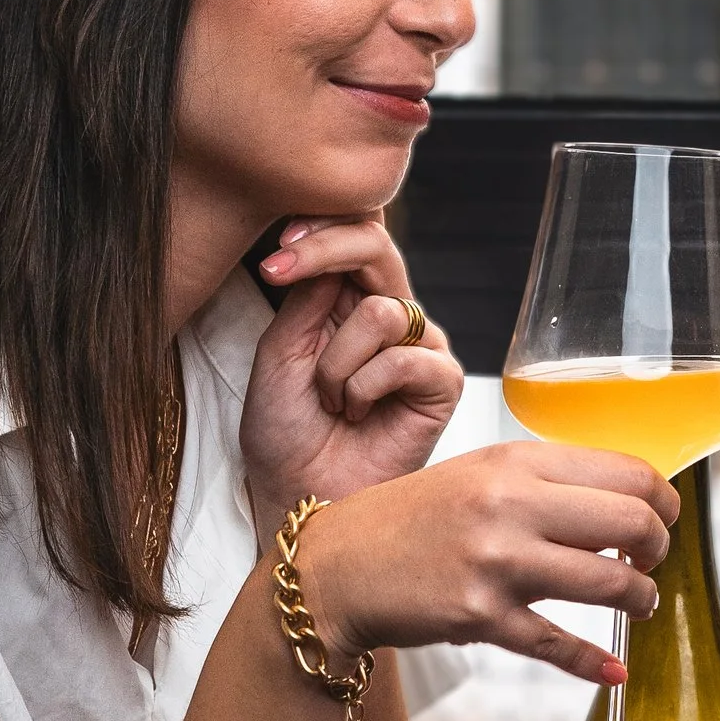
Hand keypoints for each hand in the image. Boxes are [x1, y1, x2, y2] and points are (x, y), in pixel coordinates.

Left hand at [240, 216, 462, 516]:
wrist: (300, 497)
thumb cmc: (285, 434)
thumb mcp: (278, 352)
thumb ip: (306, 295)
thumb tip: (331, 243)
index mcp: (347, 301)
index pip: (353, 235)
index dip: (321, 223)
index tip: (277, 244)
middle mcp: (389, 316)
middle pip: (378, 246)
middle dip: (325, 249)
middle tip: (279, 269)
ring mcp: (418, 348)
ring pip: (381, 312)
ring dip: (335, 363)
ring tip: (330, 401)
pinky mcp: (442, 383)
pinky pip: (405, 358)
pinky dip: (365, 388)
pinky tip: (358, 416)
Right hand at [296, 442, 676, 687]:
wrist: (340, 565)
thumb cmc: (414, 520)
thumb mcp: (480, 474)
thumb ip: (546, 482)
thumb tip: (627, 502)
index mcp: (516, 462)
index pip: (628, 472)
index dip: (663, 501)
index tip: (662, 518)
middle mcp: (510, 504)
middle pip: (632, 523)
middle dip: (658, 548)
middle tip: (650, 561)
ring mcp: (496, 562)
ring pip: (608, 583)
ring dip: (639, 599)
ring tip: (636, 603)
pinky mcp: (481, 616)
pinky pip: (559, 644)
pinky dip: (596, 663)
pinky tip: (614, 668)